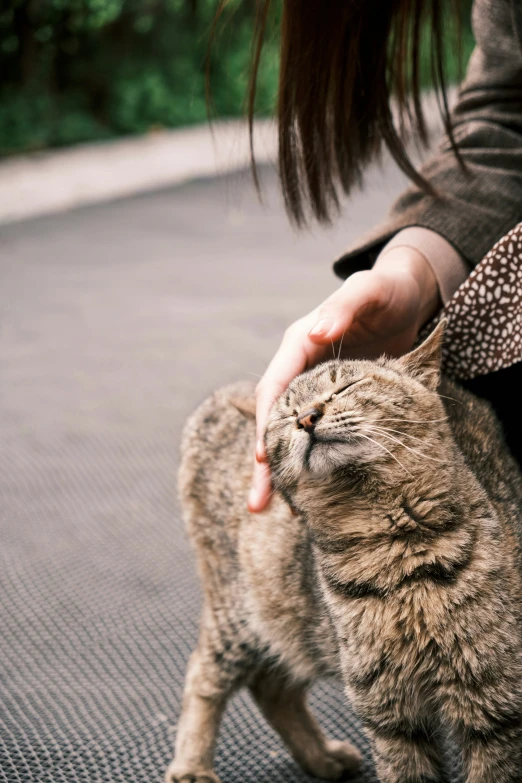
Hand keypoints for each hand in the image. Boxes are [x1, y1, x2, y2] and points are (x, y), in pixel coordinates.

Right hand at [247, 247, 440, 511]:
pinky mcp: (336, 404)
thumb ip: (343, 307)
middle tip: (258, 504)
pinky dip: (311, 465)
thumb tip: (316, 331)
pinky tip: (309, 496)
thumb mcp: (367, 290)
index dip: (266, 421)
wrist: (409, 299)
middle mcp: (300, 369)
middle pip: (274, 419)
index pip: (274, 385)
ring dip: (281, 472)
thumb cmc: (386, 291)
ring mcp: (317, 390)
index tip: (263, 455)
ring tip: (269, 511)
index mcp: (299, 344)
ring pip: (292, 434)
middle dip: (265, 461)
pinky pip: (317, 437)